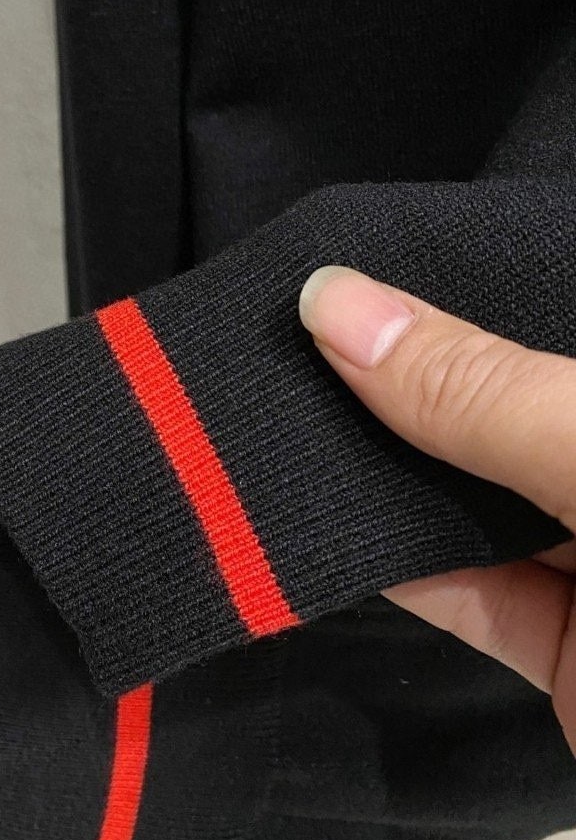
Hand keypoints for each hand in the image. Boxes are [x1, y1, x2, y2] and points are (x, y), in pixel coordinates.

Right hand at [298, 265, 575, 755]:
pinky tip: (327, 514)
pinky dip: (400, 560)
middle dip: (426, 368)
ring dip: (397, 470)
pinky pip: (475, 593)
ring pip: (492, 499)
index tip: (380, 246)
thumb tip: (333, 299)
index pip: (568, 308)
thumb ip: (485, 392)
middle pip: (525, 405)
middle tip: (309, 312)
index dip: (486, 274)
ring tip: (291, 399)